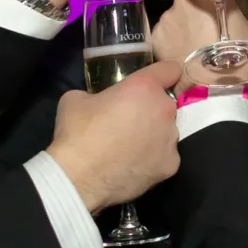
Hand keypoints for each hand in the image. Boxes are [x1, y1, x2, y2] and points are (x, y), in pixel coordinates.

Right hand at [47, 60, 182, 214]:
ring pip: (167, 132)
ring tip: (129, 148)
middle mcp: (165, 110)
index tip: (152, 82)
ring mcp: (171, 140)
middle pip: (165, 104)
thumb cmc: (77, 133)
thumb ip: (96, 94)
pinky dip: (152, 159)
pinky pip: (164, 156)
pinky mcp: (171, 165)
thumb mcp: (76, 98)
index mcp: (145, 87)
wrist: (79, 178)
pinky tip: (133, 165)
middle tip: (128, 121)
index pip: (170, 69)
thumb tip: (96, 101)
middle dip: (150, 109)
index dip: (162, 74)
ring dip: (153, 135)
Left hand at [153, 0, 247, 92]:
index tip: (223, 5)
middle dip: (201, 10)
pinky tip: (186, 53)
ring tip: (199, 45)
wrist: (212, 91)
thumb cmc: (240, 58)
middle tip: (214, 28)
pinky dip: (174, 40)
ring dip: (187, 25)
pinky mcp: (156, 37)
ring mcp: (166, 18)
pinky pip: (167, 34)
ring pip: (178, 16)